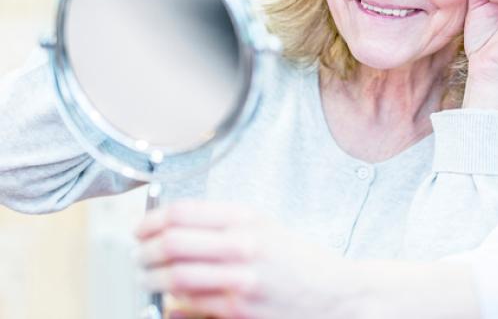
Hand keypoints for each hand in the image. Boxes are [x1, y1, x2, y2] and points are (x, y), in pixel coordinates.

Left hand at [136, 200, 351, 318]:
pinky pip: (190, 306)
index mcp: (247, 220)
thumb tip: (172, 231)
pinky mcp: (238, 311)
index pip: (182, 213)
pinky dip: (171, 305)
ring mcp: (240, 281)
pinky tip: (169, 302)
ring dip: (151, 279)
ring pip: (175, 277)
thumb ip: (221, 226)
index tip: (140, 230)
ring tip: (147, 279)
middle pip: (172, 244)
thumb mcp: (265, 228)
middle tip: (138, 257)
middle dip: (144, 252)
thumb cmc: (300, 262)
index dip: (151, 221)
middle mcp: (243, 246)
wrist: (335, 295)